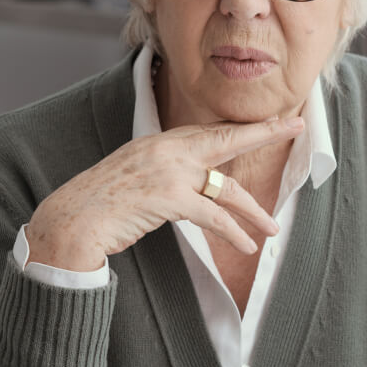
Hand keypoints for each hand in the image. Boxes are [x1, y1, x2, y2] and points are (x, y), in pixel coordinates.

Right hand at [26, 117, 304, 270]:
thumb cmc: (99, 204)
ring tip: (273, 228)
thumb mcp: (133, 175)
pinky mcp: (167, 197)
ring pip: (225, 186)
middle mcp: (166, 149)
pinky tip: (247, 244)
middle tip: (295, 124)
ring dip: (253, 211)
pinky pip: (212, 215)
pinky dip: (233, 232)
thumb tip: (190, 185)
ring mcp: (168, 171)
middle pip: (226, 138)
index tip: (266, 122)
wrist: (71, 219)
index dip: (238, 130)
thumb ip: (162, 172)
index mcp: (158, 141)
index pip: (207, 133)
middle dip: (263, 133)